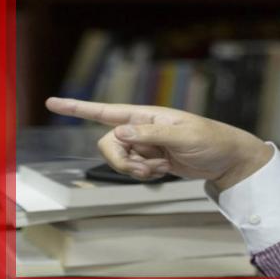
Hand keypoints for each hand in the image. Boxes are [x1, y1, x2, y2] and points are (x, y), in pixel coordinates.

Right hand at [45, 97, 272, 189]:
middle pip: (108, 144)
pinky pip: (133, 171)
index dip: (78, 108)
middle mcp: (142, 128)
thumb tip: (118, 132)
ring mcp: (145, 145)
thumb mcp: (184, 136)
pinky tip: (164, 171)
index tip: (52, 103)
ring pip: (119, 159)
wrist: (227, 160)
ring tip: (160, 169)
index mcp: (148, 115)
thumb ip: (150, 135)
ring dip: (135, 170)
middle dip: (120, 161)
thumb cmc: (211, 140)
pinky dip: (145, 175)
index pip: (107, 111)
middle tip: (144, 169)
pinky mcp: (151, 160)